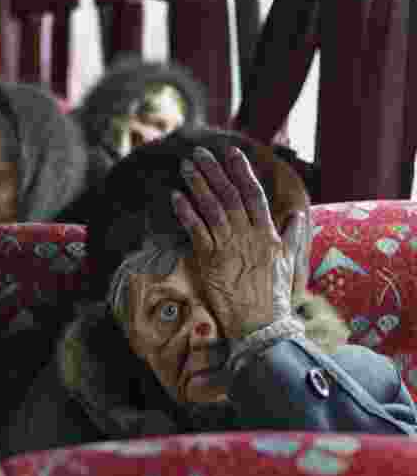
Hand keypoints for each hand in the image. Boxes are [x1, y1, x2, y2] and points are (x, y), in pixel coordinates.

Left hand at [171, 146, 305, 341]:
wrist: (260, 322)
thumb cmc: (274, 294)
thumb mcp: (289, 262)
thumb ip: (293, 236)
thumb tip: (299, 214)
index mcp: (267, 233)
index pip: (254, 194)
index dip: (242, 171)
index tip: (232, 153)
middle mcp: (249, 235)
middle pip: (229, 195)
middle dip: (214, 172)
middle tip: (200, 153)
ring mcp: (229, 246)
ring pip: (212, 208)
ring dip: (198, 185)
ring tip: (186, 167)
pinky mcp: (211, 260)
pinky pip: (196, 230)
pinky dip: (186, 212)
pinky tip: (176, 196)